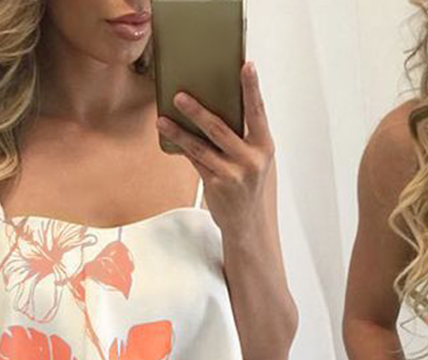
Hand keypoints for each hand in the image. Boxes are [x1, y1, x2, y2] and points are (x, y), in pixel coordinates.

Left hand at [156, 61, 274, 237]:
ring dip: (180, 131)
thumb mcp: (254, 159)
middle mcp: (251, 160)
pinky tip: (169, 135)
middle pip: (221, 129)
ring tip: (163, 119)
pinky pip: (195, 160)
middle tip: (180, 96)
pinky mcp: (216, 185)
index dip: (252, 89)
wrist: (247, 224)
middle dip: (198, 112)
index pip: (258, 113)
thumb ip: (242, 136)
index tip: (246, 66)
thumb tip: (214, 104)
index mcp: (264, 147)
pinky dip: (181, 146)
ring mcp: (233, 174)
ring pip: (202, 147)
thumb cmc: (248, 184)